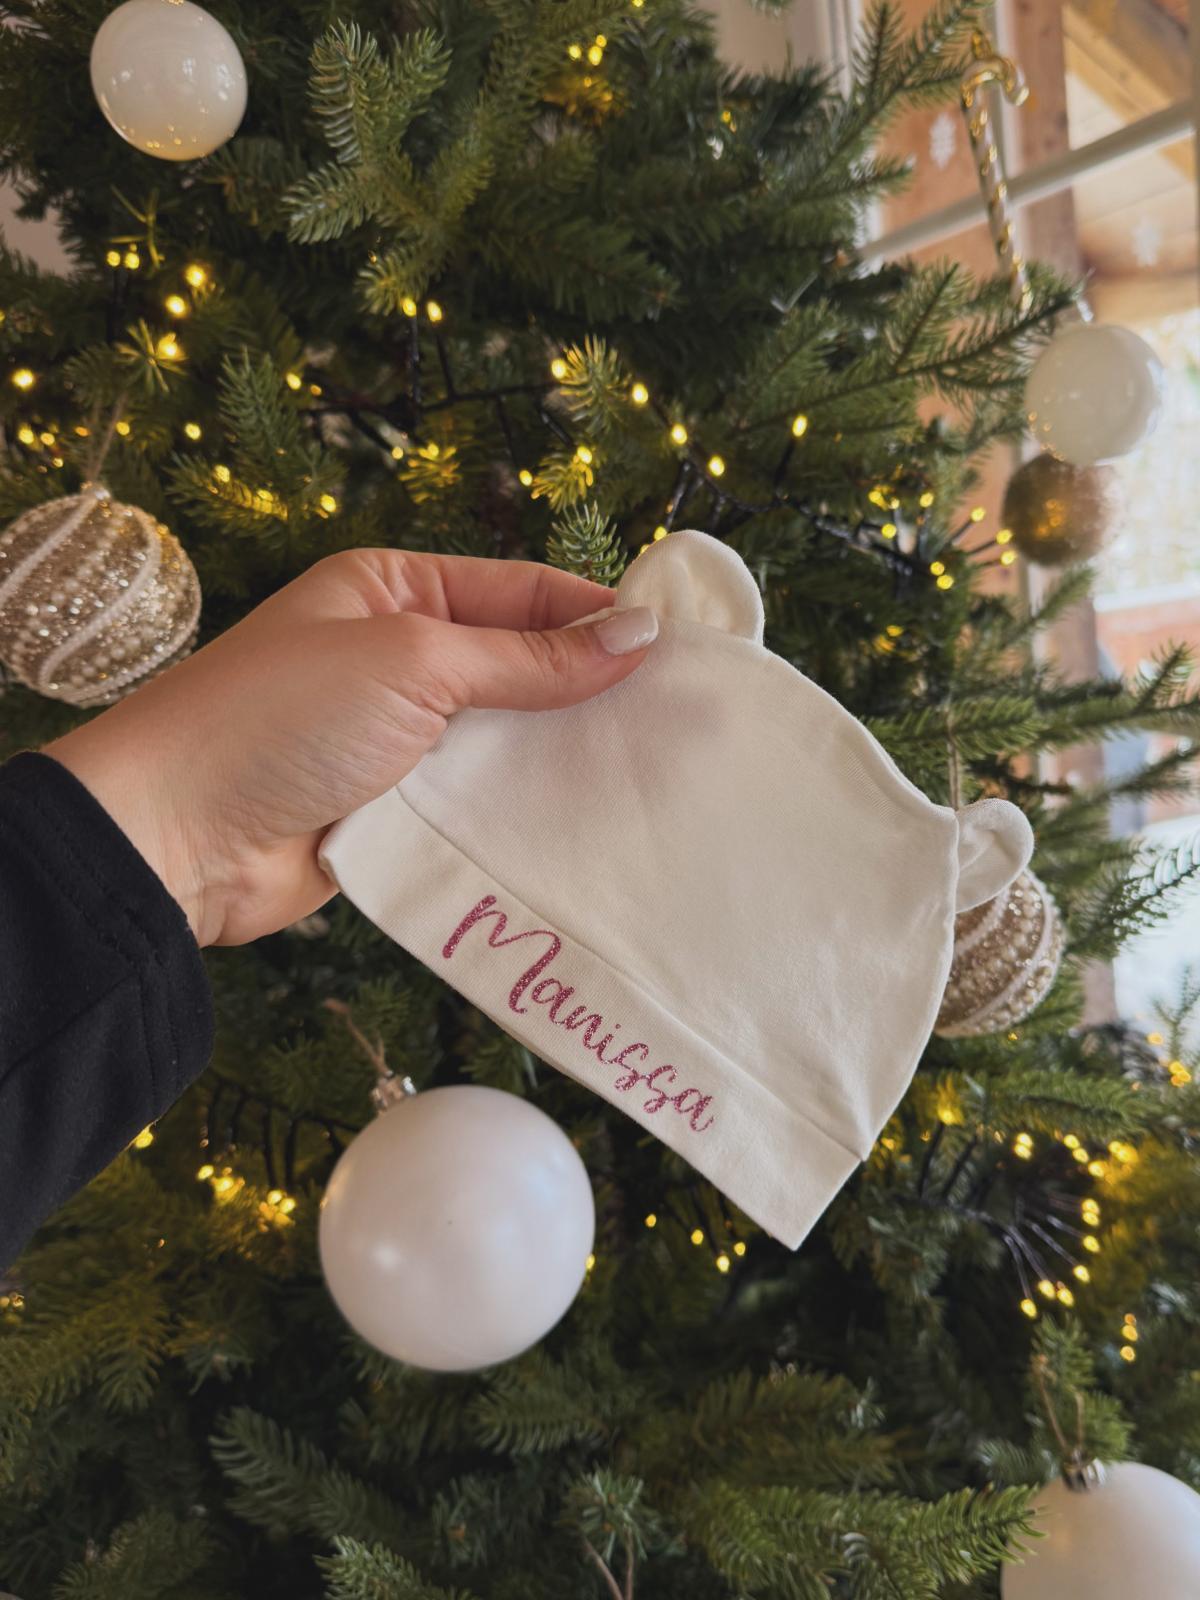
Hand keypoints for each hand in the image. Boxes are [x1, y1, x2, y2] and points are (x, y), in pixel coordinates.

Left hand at [43, 547, 656, 946]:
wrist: (176, 838)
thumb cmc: (282, 718)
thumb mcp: (413, 662)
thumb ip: (525, 657)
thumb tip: (635, 636)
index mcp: (391, 591)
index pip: (518, 590)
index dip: (595, 616)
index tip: (675, 650)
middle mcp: (397, 656)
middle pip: (518, 665)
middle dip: (589, 689)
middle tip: (679, 719)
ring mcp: (396, 738)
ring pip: (503, 739)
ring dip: (561, 755)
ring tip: (650, 772)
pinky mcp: (396, 810)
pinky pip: (477, 802)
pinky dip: (524, 810)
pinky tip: (586, 820)